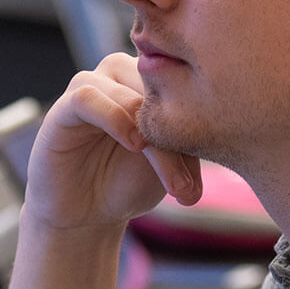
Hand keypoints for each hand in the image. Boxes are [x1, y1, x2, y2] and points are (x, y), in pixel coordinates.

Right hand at [23, 53, 202, 233]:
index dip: (203, 119)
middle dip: (181, 138)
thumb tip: (227, 128)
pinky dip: (116, 118)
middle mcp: (120, 74)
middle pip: (160, 89)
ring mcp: (90, 86)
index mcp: (150, 79)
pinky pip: (88, 96)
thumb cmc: (129, 182)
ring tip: (173, 183)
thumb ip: (192, 137)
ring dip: (156, 141)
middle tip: (190, 187)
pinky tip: (134, 145)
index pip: (183, 81)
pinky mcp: (62, 106)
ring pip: (131, 95)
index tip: (216, 164)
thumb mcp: (173, 162)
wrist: (86, 215)